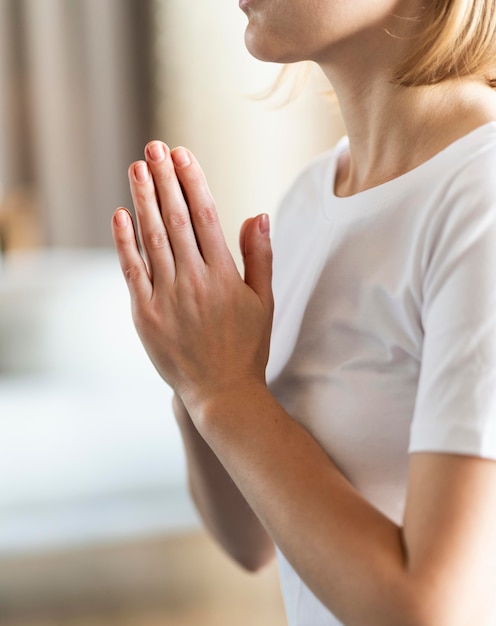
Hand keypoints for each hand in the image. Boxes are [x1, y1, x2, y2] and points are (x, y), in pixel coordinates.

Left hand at [111, 141, 273, 415]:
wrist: (222, 392)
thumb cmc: (247, 346)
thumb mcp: (264, 301)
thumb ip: (260, 257)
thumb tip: (258, 214)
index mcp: (224, 275)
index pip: (206, 216)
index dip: (193, 181)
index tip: (183, 154)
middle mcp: (194, 281)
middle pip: (176, 218)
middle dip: (164, 179)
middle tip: (154, 147)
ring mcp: (167, 297)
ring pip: (153, 238)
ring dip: (143, 200)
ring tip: (137, 167)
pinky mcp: (146, 314)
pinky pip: (132, 271)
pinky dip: (125, 242)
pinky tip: (120, 215)